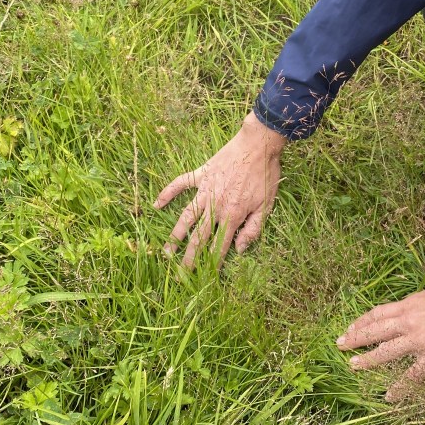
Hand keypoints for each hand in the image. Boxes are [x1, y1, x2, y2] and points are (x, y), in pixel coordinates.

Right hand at [154, 111, 285, 267]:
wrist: (258, 145)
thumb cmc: (265, 175)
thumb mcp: (267, 205)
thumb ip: (253, 229)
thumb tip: (240, 249)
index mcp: (232, 215)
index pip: (220, 246)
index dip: (212, 264)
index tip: (204, 279)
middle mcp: (215, 206)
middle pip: (198, 237)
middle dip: (189, 258)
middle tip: (179, 274)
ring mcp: (205, 190)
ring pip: (185, 217)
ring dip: (175, 235)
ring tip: (165, 251)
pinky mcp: (201, 174)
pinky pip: (180, 184)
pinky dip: (167, 193)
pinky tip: (156, 204)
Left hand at [337, 275, 424, 399]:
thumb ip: (423, 299)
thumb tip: (418, 302)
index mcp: (409, 305)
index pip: (378, 313)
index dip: (362, 321)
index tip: (350, 327)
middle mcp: (407, 322)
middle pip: (375, 331)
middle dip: (355, 338)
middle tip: (339, 345)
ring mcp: (417, 341)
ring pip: (386, 352)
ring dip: (367, 360)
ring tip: (353, 367)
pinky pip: (411, 376)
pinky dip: (400, 388)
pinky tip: (389, 396)